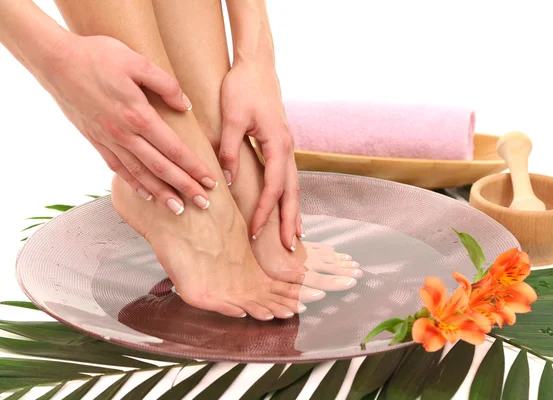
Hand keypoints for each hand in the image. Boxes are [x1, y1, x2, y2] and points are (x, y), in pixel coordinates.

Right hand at [40, 34, 215, 213]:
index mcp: (138, 115)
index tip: (210, 181)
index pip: (174, 149)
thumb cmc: (97, 56)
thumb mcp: (137, 61)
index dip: (194, 167)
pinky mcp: (95, 140)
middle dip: (185, 187)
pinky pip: (117, 168)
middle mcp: (124, 134)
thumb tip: (185, 106)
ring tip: (178, 209)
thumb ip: (165, 84)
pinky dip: (133, 183)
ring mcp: (108, 140)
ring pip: (140, 174)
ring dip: (161, 193)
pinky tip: (146, 194)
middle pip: (161, 168)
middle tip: (204, 203)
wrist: (54, 61)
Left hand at [220, 61, 301, 248]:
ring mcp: (288, 147)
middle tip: (289, 247)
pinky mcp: (282, 144)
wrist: (257, 65)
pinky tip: (287, 206)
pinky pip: (289, 176)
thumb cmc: (243, 87)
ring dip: (294, 212)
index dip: (264, 211)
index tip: (254, 231)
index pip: (273, 187)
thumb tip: (228, 180)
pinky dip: (289, 196)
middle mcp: (288, 148)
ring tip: (294, 236)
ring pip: (294, 186)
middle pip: (292, 192)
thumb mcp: (232, 116)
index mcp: (278, 144)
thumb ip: (229, 148)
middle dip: (290, 221)